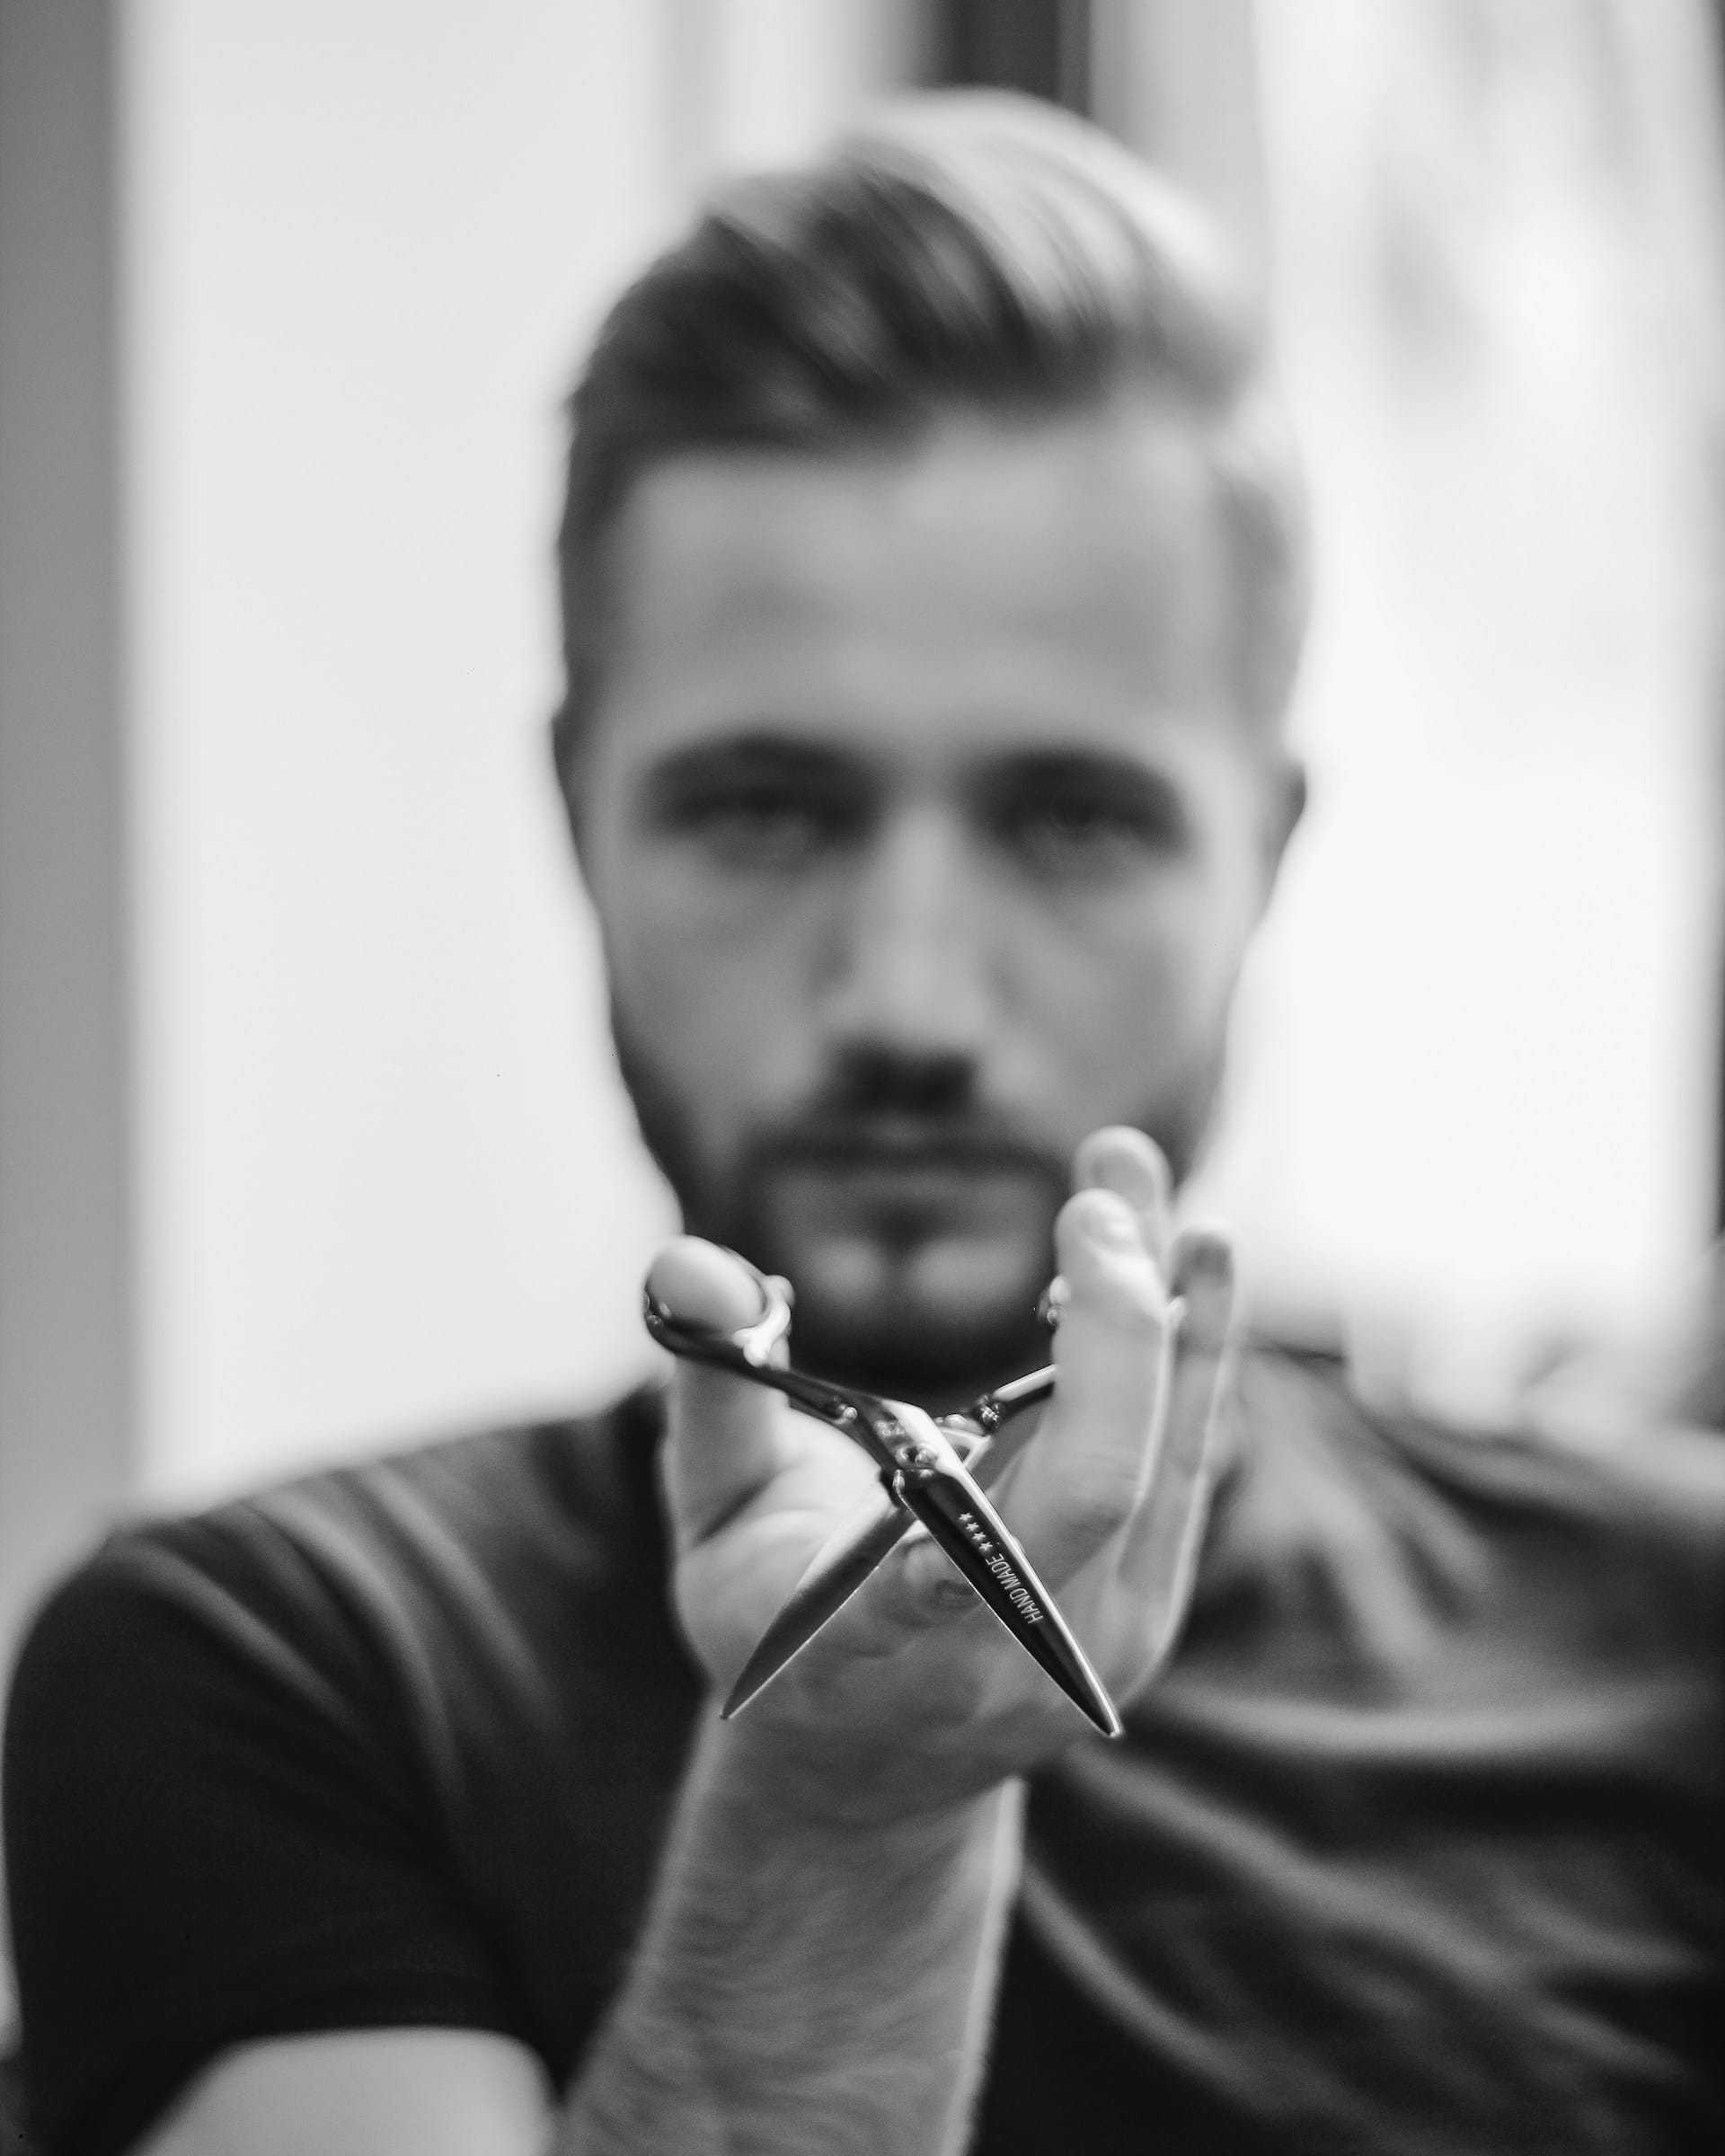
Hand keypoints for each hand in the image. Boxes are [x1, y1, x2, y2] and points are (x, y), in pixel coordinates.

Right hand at [649, 1126, 1235, 1822]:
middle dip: (1112, 1330)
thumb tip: (692, 1259)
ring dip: (1157, 1298)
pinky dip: (1196, 1341)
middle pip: (1097, 1488)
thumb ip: (710, 1393)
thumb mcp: (712, 1527)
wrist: (872, 1774)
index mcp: (874, 1644)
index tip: (1046, 1290)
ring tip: (1125, 1166)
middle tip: (1090, 1195)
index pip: (950, 1565)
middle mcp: (1007, 1654)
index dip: (1018, 1432)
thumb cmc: (770, 1630)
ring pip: (1164, 1455)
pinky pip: (1192, 1456)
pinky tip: (1202, 1246)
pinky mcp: (1149, 1599)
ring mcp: (1099, 1637)